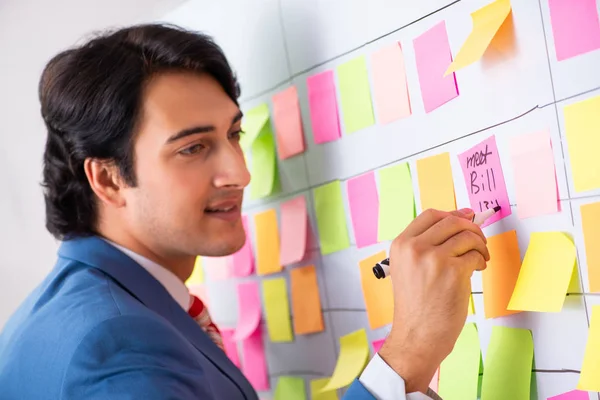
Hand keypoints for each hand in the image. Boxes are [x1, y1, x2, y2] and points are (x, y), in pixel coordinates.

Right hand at [378, 208, 488, 392]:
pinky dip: (481, 260)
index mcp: (401, 245)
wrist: (417, 335)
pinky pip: (475, 255)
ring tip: (480, 257)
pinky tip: (477, 269)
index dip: (452, 213)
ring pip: (467, 236)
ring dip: (480, 244)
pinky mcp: (452, 271)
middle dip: (471, 227)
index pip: (430, 215)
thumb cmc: (416, 306)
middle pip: (451, 221)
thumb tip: (459, 221)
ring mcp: (433, 258)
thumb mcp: (408, 268)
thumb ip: (425, 246)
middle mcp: (414, 248)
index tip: (467, 216)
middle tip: (479, 239)